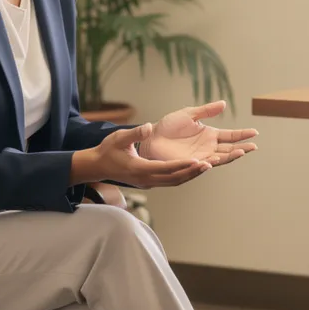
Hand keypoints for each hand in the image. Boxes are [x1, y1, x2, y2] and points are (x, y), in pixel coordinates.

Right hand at [71, 124, 209, 187]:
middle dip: (192, 171)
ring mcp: (148, 183)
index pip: (165, 168)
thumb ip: (134, 133)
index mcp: (139, 169)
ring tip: (208, 165)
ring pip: (174, 181)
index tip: (197, 160)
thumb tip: (149, 126)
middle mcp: (146, 179)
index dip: (182, 165)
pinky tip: (194, 168)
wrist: (97, 166)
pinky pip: (170, 180)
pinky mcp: (149, 182)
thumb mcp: (118, 138)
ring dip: (191, 175)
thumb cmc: (107, 150)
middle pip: (174, 178)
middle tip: (210, 164)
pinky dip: (183, 175)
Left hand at [142, 101, 258, 166]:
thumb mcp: (189, 114)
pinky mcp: (191, 163)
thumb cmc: (168, 126)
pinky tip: (217, 160)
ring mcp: (201, 156)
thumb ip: (206, 111)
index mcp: (210, 134)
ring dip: (231, 156)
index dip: (242, 134)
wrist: (152, 138)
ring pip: (220, 158)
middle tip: (253, 146)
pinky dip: (211, 163)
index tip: (255, 132)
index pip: (231, 135)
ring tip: (241, 152)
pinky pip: (204, 164)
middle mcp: (209, 147)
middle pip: (230, 149)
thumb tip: (224, 103)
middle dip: (242, 148)